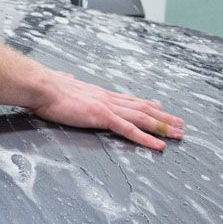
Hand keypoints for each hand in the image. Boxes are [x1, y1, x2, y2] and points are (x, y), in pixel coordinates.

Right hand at [30, 71, 183, 151]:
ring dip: (162, 127)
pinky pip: (130, 131)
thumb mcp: (61, 83)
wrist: (42, 86)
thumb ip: (67, 82)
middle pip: (143, 109)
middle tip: (180, 124)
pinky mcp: (102, 117)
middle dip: (163, 118)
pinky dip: (147, 138)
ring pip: (143, 119)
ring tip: (178, 134)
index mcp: (99, 94)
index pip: (130, 101)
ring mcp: (108, 108)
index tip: (161, 109)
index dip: (148, 106)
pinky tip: (158, 145)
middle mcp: (108, 99)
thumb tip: (67, 78)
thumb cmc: (47, 87)